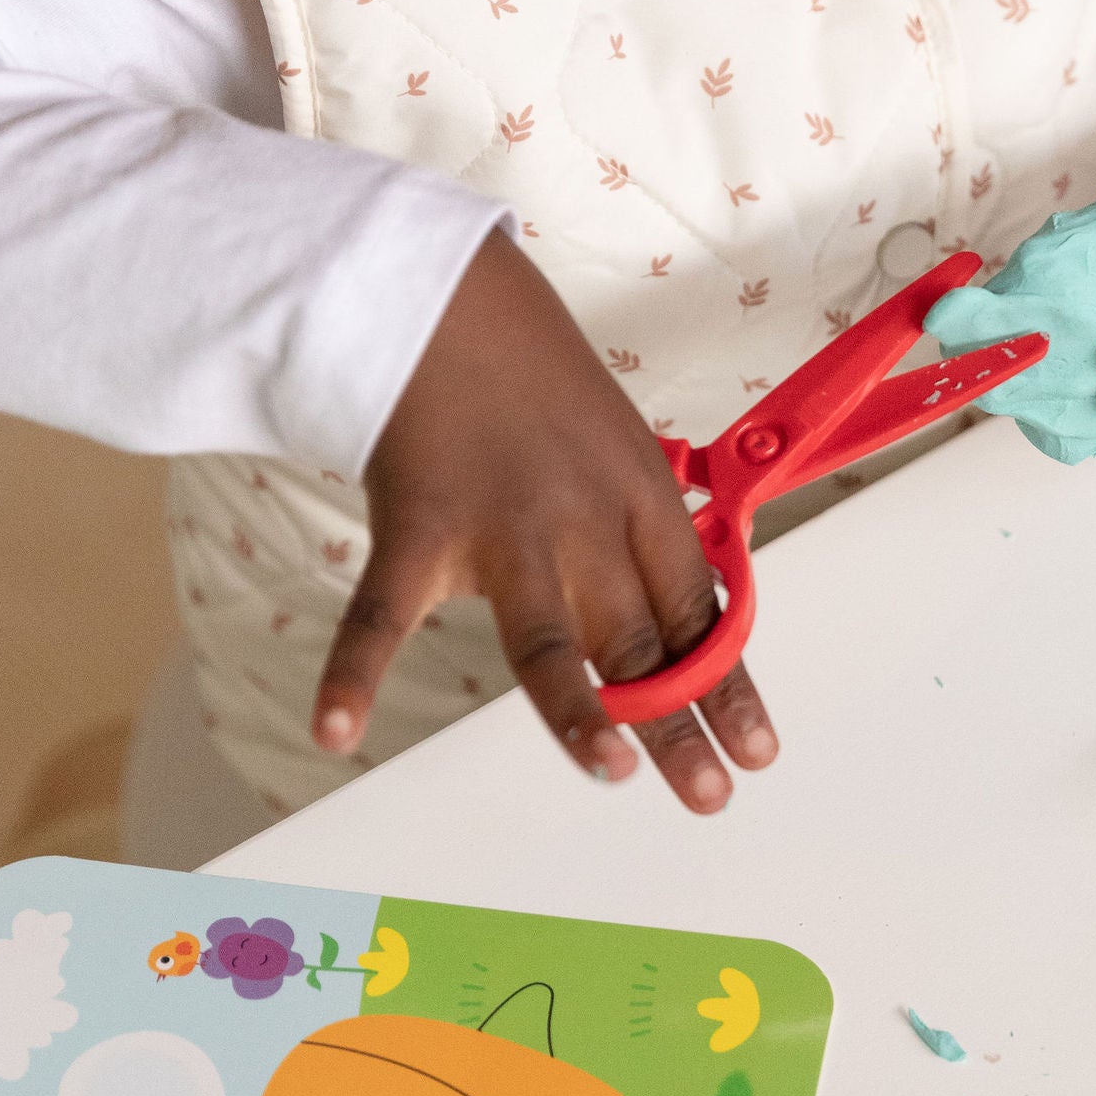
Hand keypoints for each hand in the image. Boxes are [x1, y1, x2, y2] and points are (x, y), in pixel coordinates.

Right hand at [311, 230, 776, 811]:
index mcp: (643, 501)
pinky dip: (351, 673)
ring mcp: (500, 529)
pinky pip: (382, 613)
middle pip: (639, 638)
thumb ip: (641, 539)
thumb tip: (679, 624)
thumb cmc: (538, 385)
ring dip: (581, 711)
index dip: (728, 686)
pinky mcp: (417, 529)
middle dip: (679, 722)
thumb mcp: (620, 448)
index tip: (757, 749)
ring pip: (545, 638)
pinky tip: (337, 733)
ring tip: (613, 771)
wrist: (448, 302)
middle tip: (710, 794)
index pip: (698, 611)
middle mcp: (583, 523)